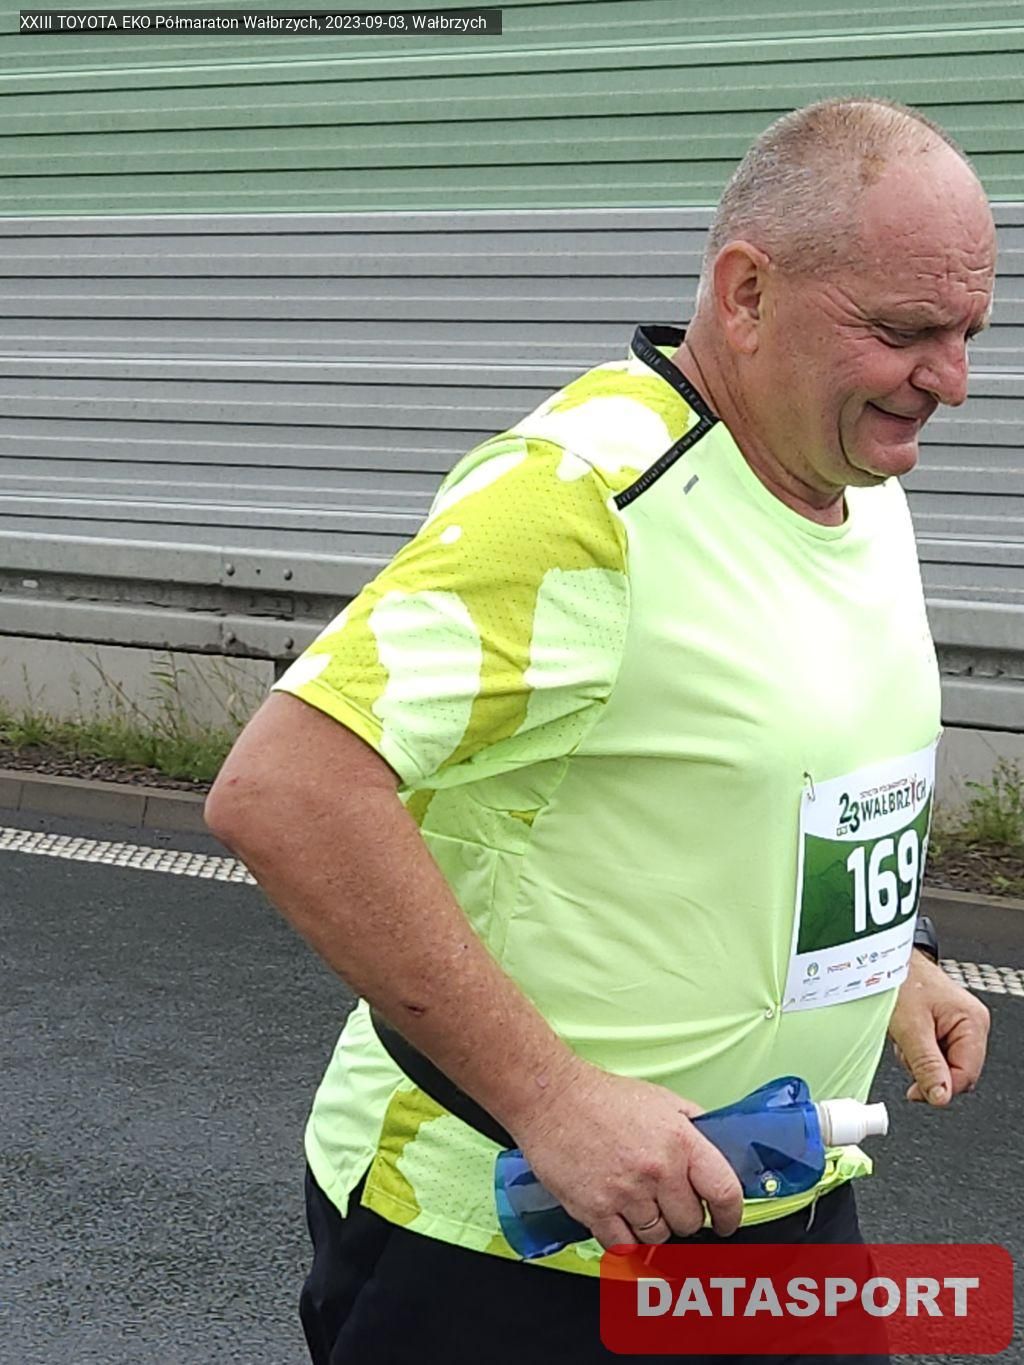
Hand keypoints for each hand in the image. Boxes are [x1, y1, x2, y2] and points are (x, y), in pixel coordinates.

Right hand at [512, 1060, 742, 1249]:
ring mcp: (626, 1193)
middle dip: (682, 1214)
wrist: (552, 1098)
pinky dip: (625, 1237)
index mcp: (680, 1140)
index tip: (726, 1222)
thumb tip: (719, 1153)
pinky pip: (624, 1245)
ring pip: (658, 1237)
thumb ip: (695, 1127)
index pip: (725, 1192)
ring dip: (652, 1225)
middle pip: (690, 1222)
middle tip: (666, 1198)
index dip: (731, 1215)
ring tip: (636, 1200)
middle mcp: (657, 1169)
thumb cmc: (603, 1097)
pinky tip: (619, 1216)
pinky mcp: (595, 1210)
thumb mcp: (662, 1100)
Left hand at [888, 950, 990, 1104]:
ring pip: (943, 1066)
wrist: (888, 960)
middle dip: (928, 1070)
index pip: (966, 1075)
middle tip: (908, 1052)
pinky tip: (907, 1035)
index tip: (916, 1093)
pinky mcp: (944, 1028)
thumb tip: (940, 1097)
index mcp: (973, 1023)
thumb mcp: (910, 1027)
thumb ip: (926, 1064)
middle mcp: (972, 1025)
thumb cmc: (901, 980)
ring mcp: (959, 1026)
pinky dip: (917, 1051)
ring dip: (919, 1060)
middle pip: (956, 1072)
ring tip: (906, 1036)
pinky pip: (934, 1055)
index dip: (941, 1088)